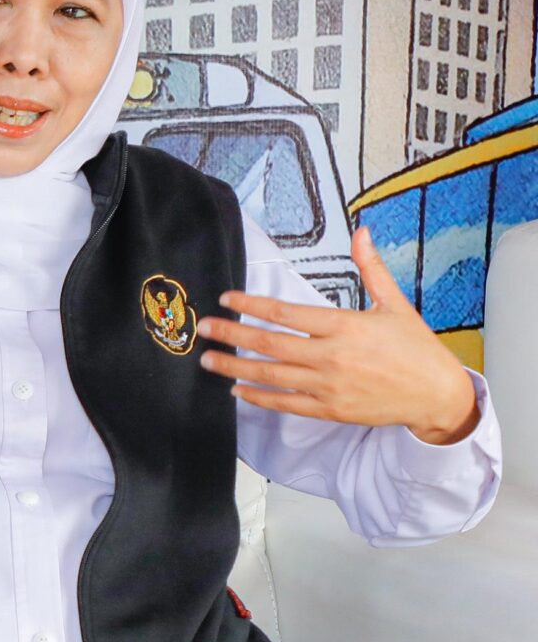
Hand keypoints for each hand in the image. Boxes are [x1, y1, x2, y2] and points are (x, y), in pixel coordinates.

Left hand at [196, 228, 479, 444]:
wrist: (436, 394)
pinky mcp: (330, 409)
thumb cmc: (415, 348)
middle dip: (231, 335)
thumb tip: (362, 232)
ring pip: (271, 375)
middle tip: (204, 329)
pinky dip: (258, 397)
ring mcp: (329, 386)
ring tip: (208, 360)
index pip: (286, 313)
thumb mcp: (395, 304)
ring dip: (234, 368)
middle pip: (269, 344)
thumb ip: (371, 269)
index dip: (251, 305)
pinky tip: (237, 390)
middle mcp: (332, 357)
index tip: (227, 299)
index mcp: (345, 326)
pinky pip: (285, 403)